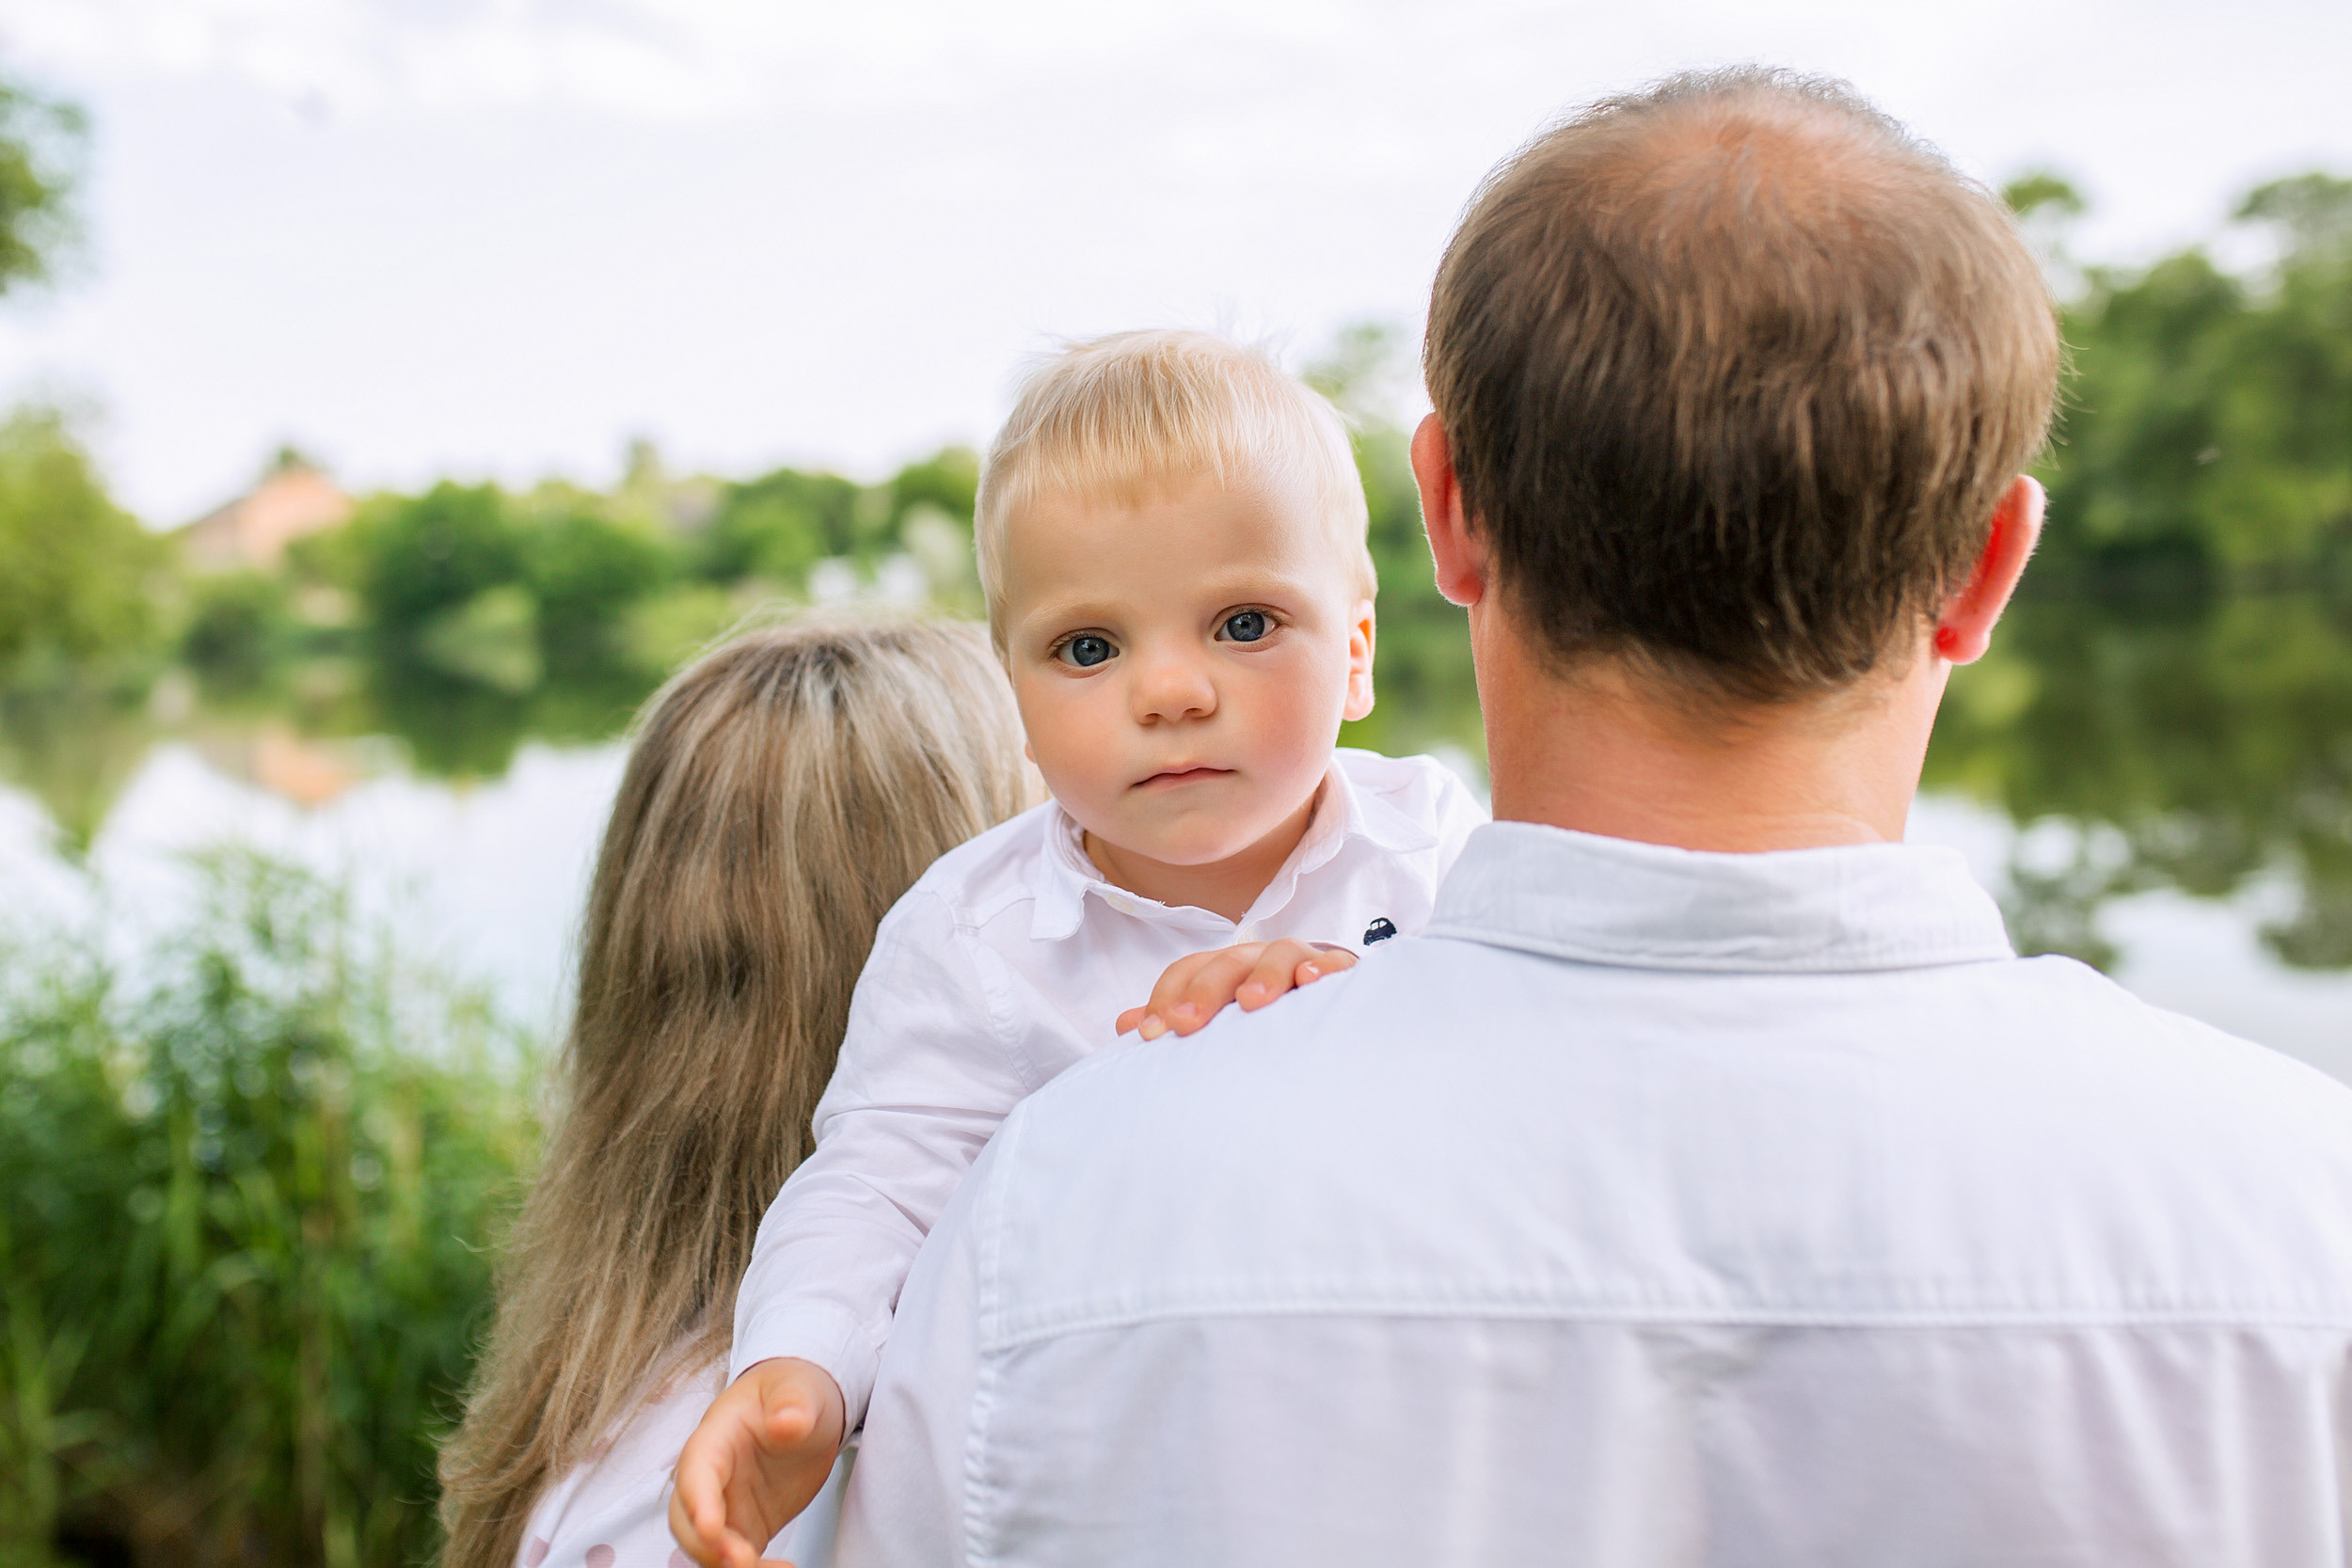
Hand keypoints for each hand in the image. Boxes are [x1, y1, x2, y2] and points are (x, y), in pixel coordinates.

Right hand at [669, 1357, 845, 1567]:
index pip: (695, 1471)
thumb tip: (789, 1420)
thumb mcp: (798, 1389)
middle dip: (707, 1545)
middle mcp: (710, 1478)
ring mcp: (724, 1507)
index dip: (697, 1501)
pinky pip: (734, 1560)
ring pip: (706, 1548)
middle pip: (686, 1520)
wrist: (800, 1409)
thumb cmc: (790, 1392)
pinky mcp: (744, 1529)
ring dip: (726, 1565)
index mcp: (714, 1438)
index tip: (710, 1526)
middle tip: (743, 1560)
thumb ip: (792, 1403)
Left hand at [1114, 939, 1358, 1039]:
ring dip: (1263, 975)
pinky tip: (1313, 980)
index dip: (1165, 998)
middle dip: (1204, 991)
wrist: (1335, 1014)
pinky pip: (1336, 963)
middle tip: (1185, 1024)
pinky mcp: (1343, 972)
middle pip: (1227, 963)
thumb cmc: (1266, 1021)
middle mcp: (1259, 960)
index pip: (1187, 972)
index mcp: (1225, 970)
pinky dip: (1325, 966)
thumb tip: (1124, 1025)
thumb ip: (1178, 1022)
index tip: (1151, 1035)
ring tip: (1251, 1001)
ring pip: (1279, 954)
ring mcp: (1302, 961)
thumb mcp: (1221, 1021)